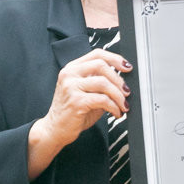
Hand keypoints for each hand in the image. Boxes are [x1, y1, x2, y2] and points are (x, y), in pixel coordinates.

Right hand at [28, 49, 130, 177]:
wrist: (55, 129)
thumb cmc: (73, 111)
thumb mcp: (87, 92)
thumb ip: (101, 83)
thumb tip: (124, 82)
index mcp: (73, 68)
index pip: (97, 54)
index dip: (115, 58)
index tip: (127, 67)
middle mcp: (69, 74)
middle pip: (101, 65)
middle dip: (119, 79)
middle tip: (127, 92)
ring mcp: (71, 86)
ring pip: (103, 82)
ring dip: (118, 95)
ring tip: (124, 105)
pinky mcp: (76, 101)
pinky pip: (102, 99)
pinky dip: (114, 107)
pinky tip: (116, 112)